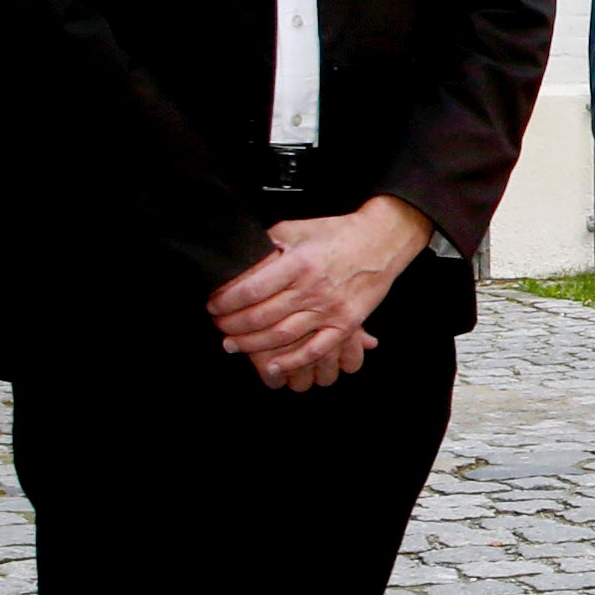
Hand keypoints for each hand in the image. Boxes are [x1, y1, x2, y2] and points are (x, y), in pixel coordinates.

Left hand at [209, 195, 428, 392]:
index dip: (226, 301)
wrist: (380, 241)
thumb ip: (269, 244)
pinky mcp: (345, 324)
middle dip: (232, 325)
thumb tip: (241, 258)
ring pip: (282, 336)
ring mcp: (329, 309)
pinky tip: (273, 365)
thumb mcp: (297, 229)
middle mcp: (312, 289)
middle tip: (219, 325)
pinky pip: (316, 350)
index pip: (251, 290)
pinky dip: (292, 361)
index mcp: (298, 264)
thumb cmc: (337, 234)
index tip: (214, 305)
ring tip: (233, 344)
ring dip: (252, 344)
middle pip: (262, 316)